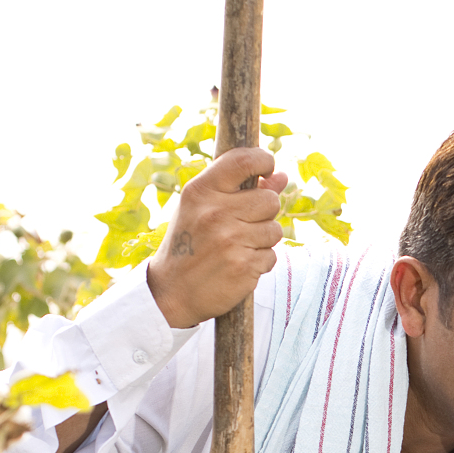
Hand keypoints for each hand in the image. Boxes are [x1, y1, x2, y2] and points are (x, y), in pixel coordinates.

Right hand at [146, 146, 286, 328]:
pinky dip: (260, 262)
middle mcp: (216, 213)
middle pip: (270, 200)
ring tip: (236, 247)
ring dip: (262, 240)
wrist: (171, 292)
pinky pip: (271, 256)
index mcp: (201, 191)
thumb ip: (241, 189)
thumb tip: (281, 176)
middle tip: (242, 225)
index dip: (264, 160)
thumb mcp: (202, 209)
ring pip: (275, 230)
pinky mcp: (244, 266)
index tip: (268, 169)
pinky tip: (237, 264)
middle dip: (264, 212)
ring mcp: (231, 240)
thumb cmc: (190, 244)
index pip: (244, 160)